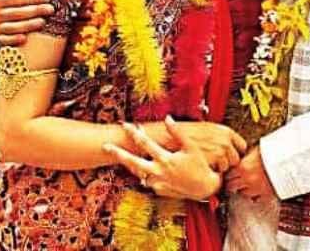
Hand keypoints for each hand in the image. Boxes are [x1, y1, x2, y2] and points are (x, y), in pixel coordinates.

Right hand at [0, 0, 53, 45]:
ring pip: (12, 28)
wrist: (7, 11)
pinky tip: (25, 38)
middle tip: (51, 9)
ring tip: (44, 22)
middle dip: (35, 11)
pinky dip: (13, 40)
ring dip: (29, 25)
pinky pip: (5, 41)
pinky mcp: (0, 38)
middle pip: (17, 13)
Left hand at [104, 116, 221, 200]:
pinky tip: (142, 167)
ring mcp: (157, 183)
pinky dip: (143, 173)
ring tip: (119, 155)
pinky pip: (147, 181)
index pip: (146, 144)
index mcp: (165, 159)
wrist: (205, 188)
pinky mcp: (158, 191)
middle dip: (118, 153)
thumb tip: (168, 118)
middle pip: (133, 162)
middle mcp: (158, 172)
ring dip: (128, 164)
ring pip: (137, 172)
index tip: (125, 124)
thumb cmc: (199, 165)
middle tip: (104, 146)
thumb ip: (177, 133)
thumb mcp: (191, 147)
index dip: (134, 133)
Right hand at [163, 121, 246, 172]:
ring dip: (220, 167)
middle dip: (229, 161)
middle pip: (236, 159)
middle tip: (218, 161)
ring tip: (209, 163)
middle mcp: (226, 142)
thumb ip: (221, 136)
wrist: (174, 139)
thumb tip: (229, 144)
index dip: (237, 151)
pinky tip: (205, 167)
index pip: (242, 146)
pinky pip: (218, 172)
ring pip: (227, 167)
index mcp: (227, 132)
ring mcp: (220, 153)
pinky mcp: (212, 163)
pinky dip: (213, 172)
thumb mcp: (209, 129)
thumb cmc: (189, 134)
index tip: (232, 154)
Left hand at [225, 146, 275, 201]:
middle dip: (231, 183)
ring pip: (242, 193)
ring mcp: (256, 189)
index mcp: (243, 167)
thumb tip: (239, 156)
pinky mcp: (265, 195)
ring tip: (247, 183)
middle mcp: (247, 180)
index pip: (226, 174)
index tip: (228, 173)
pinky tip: (257, 188)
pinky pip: (255, 198)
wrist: (288, 162)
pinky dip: (255, 195)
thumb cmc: (274, 154)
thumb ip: (246, 156)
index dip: (226, 173)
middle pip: (230, 186)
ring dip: (243, 188)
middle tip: (233, 180)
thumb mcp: (256, 150)